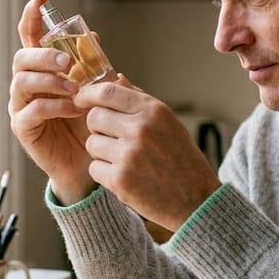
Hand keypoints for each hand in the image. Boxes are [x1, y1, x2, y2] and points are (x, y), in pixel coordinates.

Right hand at [8, 0, 98, 203]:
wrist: (88, 161)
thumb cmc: (89, 122)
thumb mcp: (96, 89)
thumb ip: (93, 65)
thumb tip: (93, 36)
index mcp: (42, 69)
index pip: (30, 37)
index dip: (32, 17)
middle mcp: (26, 84)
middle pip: (22, 58)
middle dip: (43, 55)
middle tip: (67, 61)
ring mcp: (21, 105)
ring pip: (23, 81)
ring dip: (49, 80)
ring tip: (74, 87)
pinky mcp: (23, 128)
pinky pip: (32, 110)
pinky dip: (53, 106)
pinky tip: (72, 108)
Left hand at [76, 80, 221, 231]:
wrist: (196, 201)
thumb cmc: (182, 160)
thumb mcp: (169, 123)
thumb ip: (140, 100)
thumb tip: (116, 77)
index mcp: (154, 111)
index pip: (108, 91)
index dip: (88, 95)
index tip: (81, 100)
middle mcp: (141, 129)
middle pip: (94, 117)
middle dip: (97, 127)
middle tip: (111, 139)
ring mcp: (129, 154)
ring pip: (92, 143)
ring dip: (101, 152)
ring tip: (123, 160)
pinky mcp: (120, 180)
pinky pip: (94, 167)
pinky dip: (104, 173)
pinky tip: (124, 176)